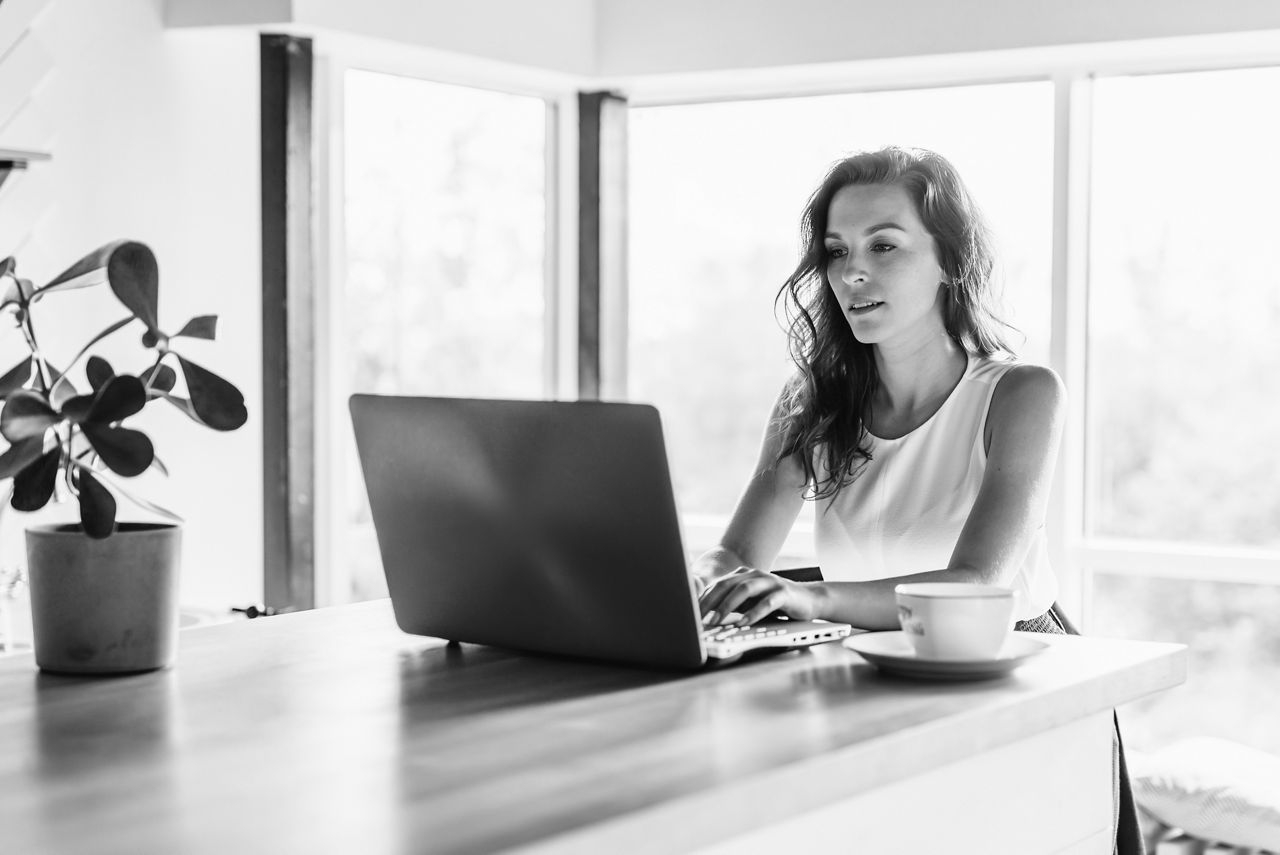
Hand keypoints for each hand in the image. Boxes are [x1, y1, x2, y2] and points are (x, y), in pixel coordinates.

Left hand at [698, 569, 822, 626]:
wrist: (808, 599)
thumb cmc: (773, 603)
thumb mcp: (749, 603)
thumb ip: (730, 605)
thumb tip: (705, 618)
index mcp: (742, 576)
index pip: (716, 585)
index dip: (702, 600)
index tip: (689, 615)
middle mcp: (754, 575)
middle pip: (727, 585)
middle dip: (710, 602)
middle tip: (698, 619)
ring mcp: (769, 582)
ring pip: (744, 590)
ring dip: (728, 606)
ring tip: (717, 621)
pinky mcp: (784, 593)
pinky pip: (767, 602)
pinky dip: (753, 612)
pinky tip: (744, 623)